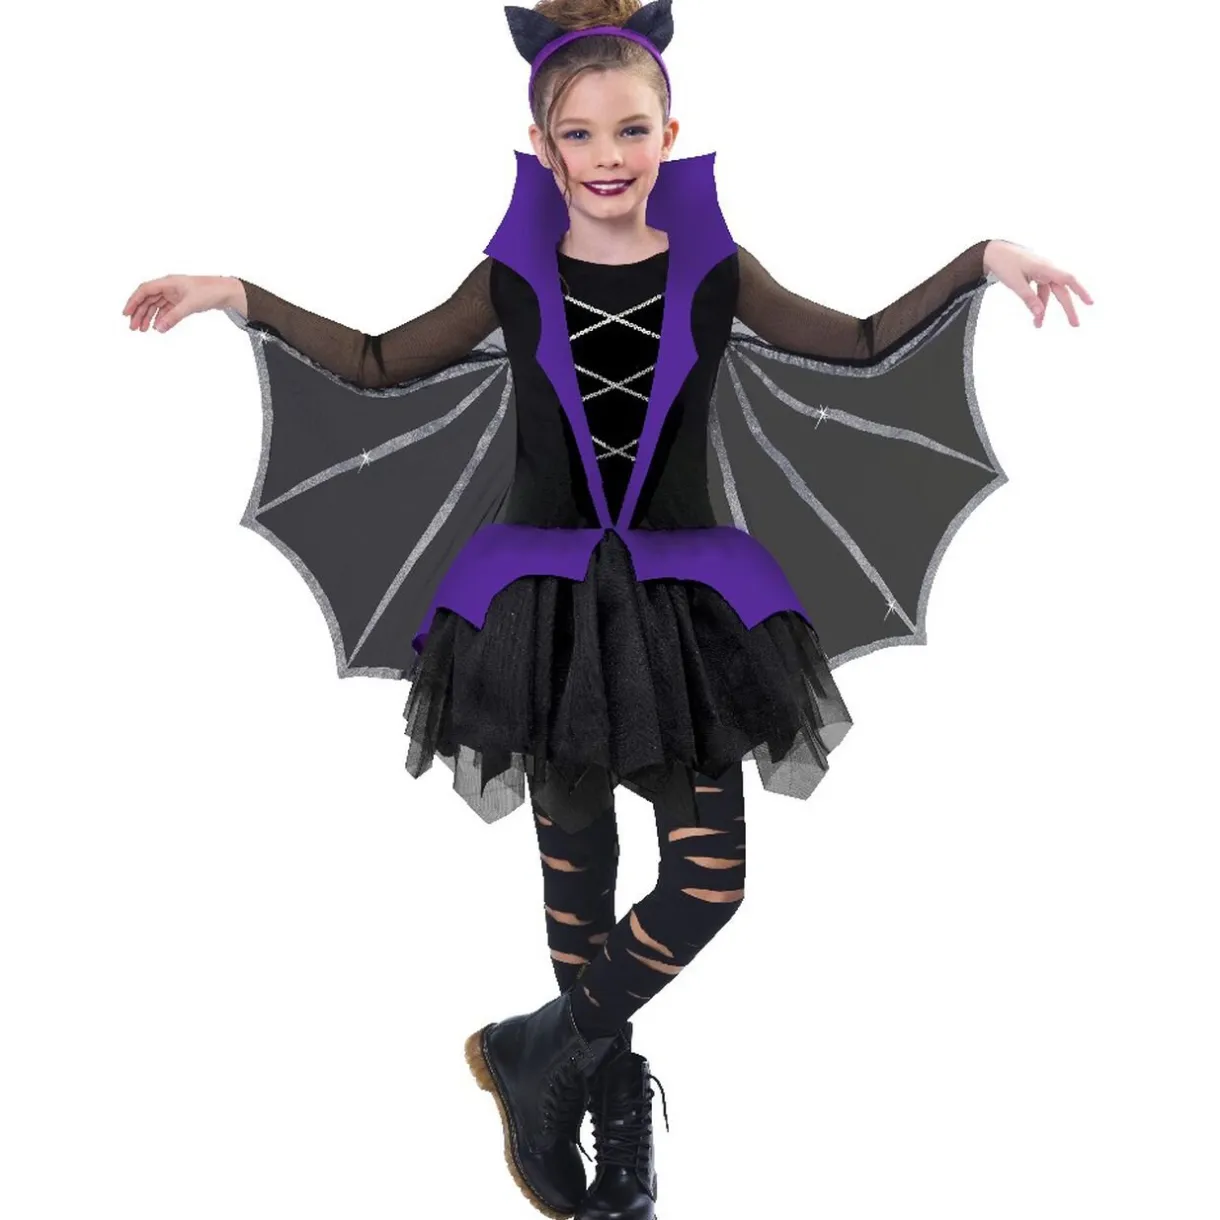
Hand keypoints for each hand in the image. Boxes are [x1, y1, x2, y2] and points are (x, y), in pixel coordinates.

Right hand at [122, 275, 241, 332]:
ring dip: (148, 317)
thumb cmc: (209, 292)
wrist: (226, 292)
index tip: (126, 314)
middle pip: (148, 299)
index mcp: (168, 282)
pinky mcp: (181, 301)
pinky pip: (166, 309)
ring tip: (142, 330)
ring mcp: (175, 294)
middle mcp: (169, 286)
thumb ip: (173, 317)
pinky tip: (157, 326)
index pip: (144, 290)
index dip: (133, 301)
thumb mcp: (189, 305)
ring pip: (156, 305)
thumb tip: (158, 329)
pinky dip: (161, 318)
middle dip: (139, 313)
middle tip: (133, 328)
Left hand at [982, 241, 1092, 327]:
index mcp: (1045, 267)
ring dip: (1045, 309)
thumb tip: (1039, 313)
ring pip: (1049, 293)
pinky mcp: (1034, 275)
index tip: (1090, 303)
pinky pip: (1040, 291)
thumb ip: (1028, 298)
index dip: (1081, 291)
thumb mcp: (1015, 282)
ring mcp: (1041, 272)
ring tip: (1038, 325)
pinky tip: (1034, 314)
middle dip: (1068, 308)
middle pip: (1061, 290)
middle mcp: (1046, 269)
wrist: (993, 251)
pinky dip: (1037, 302)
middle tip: (1075, 324)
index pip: (1068, 279)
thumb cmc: (1004, 263)